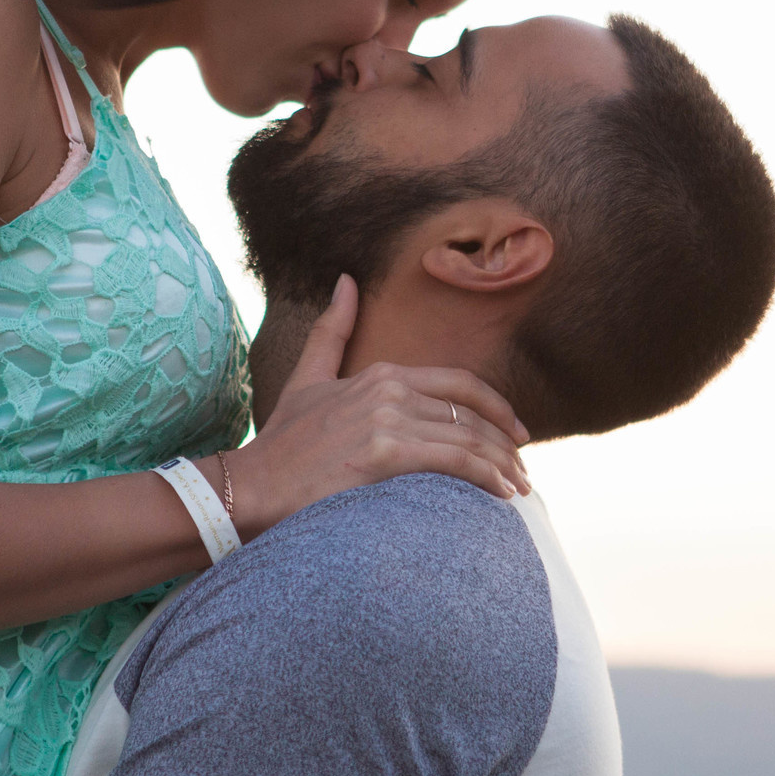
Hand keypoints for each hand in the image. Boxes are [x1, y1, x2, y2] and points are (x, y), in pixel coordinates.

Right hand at [222, 276, 533, 537]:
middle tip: (524, 472)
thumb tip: (347, 279)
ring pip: (468, 439)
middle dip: (505, 445)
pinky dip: (486, 477)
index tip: (518, 434)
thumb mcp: (306, 379)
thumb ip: (330, 332)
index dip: (497, 408)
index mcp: (381, 373)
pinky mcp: (385, 453)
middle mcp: (389, 389)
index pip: (460, 384)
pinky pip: (455, 462)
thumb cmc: (280, 444)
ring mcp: (387, 420)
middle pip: (470, 414)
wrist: (250, 486)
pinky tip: (501, 496)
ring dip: (502, 467)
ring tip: (519, 490)